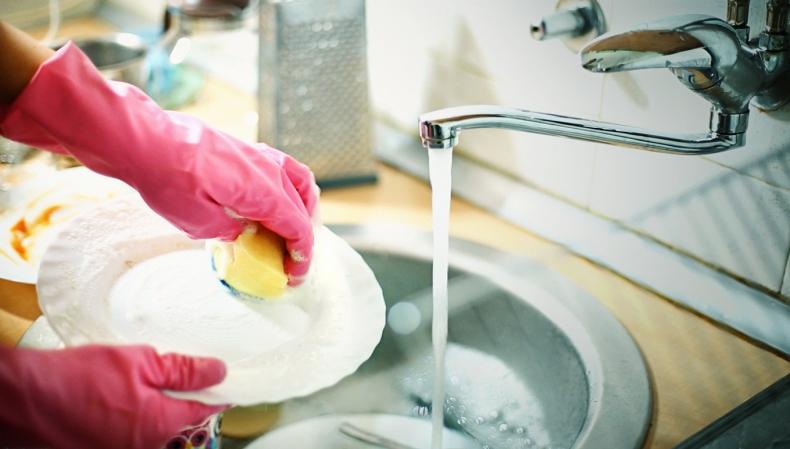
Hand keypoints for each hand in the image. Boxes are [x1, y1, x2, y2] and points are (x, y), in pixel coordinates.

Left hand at [0, 42, 317, 283]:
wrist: (146, 140)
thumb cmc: (167, 179)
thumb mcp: (199, 222)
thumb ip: (230, 231)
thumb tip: (243, 233)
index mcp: (262, 191)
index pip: (297, 227)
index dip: (301, 256)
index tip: (294, 276)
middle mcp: (269, 171)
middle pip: (301, 210)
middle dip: (301, 240)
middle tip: (290, 263)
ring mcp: (261, 156)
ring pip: (300, 185)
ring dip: (302, 212)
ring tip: (292, 232)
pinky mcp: (249, 150)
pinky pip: (285, 170)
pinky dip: (291, 189)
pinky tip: (279, 200)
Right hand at [0, 345, 226, 448]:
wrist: (22, 398)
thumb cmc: (76, 377)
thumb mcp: (139, 361)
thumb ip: (183, 369)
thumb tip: (218, 371)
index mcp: (160, 424)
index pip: (206, 409)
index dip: (217, 390)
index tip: (225, 378)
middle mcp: (145, 446)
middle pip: (180, 418)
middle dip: (183, 395)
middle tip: (176, 367)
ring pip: (154, 424)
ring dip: (156, 403)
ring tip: (137, 377)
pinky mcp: (102, 448)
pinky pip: (130, 430)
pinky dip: (133, 412)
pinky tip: (118, 393)